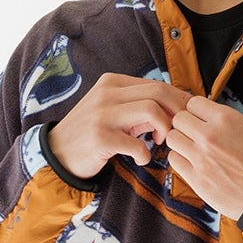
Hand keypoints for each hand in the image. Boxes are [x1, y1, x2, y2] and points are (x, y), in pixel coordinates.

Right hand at [45, 73, 185, 180]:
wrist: (57, 154)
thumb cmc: (90, 133)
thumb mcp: (111, 111)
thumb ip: (138, 106)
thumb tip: (173, 108)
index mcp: (112, 82)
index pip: (157, 84)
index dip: (179, 100)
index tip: (185, 118)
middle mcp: (107, 93)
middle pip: (159, 92)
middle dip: (178, 112)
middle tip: (178, 131)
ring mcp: (103, 114)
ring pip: (152, 110)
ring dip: (164, 129)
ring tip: (159, 142)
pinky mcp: (100, 138)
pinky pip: (136, 144)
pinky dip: (144, 154)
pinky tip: (140, 159)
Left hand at [163, 96, 242, 219]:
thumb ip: (235, 124)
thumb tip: (224, 125)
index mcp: (226, 118)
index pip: (193, 103)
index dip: (197, 112)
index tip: (202, 121)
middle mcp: (209, 135)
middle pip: (179, 119)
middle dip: (185, 127)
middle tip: (195, 137)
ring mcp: (200, 157)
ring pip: (172, 139)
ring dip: (180, 143)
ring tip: (192, 151)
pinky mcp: (196, 179)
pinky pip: (174, 161)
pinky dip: (181, 161)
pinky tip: (193, 166)